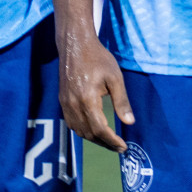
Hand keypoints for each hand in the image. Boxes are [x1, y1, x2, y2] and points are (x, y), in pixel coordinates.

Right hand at [57, 33, 132, 152]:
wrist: (75, 44)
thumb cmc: (98, 58)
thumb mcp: (115, 78)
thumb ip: (122, 102)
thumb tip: (129, 122)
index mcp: (87, 100)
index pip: (100, 129)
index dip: (112, 141)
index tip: (124, 147)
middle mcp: (73, 104)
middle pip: (88, 133)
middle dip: (105, 143)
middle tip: (119, 147)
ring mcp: (65, 103)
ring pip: (78, 130)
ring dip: (93, 138)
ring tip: (108, 141)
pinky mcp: (62, 99)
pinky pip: (71, 122)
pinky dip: (82, 130)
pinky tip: (93, 129)